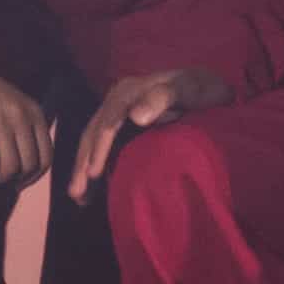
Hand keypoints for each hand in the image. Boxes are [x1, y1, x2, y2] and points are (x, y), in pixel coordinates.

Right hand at [0, 48, 49, 186]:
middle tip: (2, 182)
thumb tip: (27, 169)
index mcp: (35, 113)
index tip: (21, 183)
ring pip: (9, 166)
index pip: (46, 156)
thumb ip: (27, 130)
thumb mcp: (17, 105)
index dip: (35, 177)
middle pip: (28, 165)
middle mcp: (21, 117)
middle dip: (16, 180)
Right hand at [62, 62, 227, 196]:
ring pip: (93, 141)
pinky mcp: (124, 126)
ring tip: (79, 197)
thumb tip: (135, 117)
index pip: (106, 125)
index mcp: (126, 94)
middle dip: (83, 164)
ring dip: (84, 168)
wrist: (207, 85)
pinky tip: (94, 187)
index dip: (98, 150)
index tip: (92, 174)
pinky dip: (96, 164)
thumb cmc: (198, 88)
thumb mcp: (186, 88)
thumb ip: (161, 98)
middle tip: (76, 194)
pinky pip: (104, 146)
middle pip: (92, 134)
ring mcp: (118, 114)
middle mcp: (116, 102)